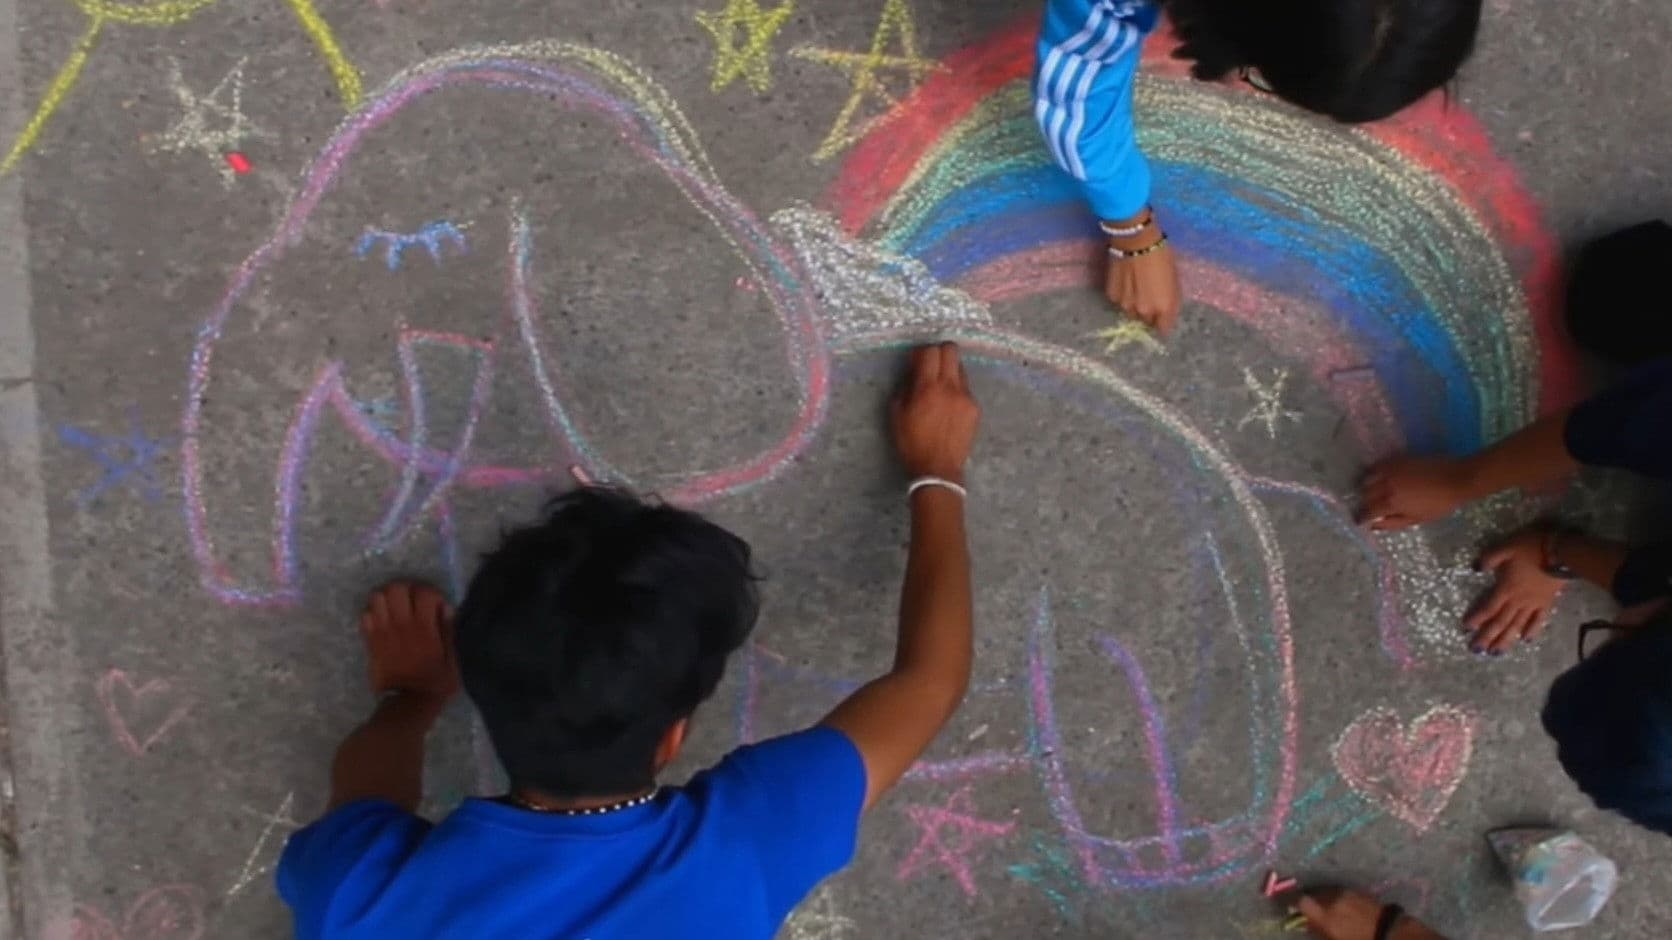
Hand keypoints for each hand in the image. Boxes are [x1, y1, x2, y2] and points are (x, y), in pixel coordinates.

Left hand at [361, 582, 459, 705]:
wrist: (408, 703)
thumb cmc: (436, 682)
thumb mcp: (454, 658)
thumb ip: (450, 631)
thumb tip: (446, 608)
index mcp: (424, 628)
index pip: (424, 592)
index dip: (431, 594)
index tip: (435, 606)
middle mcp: (402, 624)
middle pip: (396, 588)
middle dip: (406, 591)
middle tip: (412, 603)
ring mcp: (383, 631)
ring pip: (377, 598)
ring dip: (387, 600)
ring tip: (396, 610)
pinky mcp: (371, 640)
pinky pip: (365, 616)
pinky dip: (373, 614)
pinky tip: (383, 623)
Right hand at [892, 343, 979, 483]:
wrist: (938, 469)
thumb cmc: (911, 443)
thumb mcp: (896, 413)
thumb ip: (905, 387)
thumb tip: (914, 371)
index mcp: (928, 388)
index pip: (930, 351)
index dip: (920, 352)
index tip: (915, 362)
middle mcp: (950, 387)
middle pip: (950, 350)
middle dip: (939, 352)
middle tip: (930, 366)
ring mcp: (966, 397)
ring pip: (960, 368)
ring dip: (948, 371)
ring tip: (939, 389)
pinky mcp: (975, 408)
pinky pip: (965, 388)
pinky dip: (956, 390)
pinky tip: (949, 406)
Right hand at [1104, 240, 1180, 335]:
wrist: (1135, 241)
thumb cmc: (1161, 255)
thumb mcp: (1174, 277)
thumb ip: (1171, 298)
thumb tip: (1166, 311)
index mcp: (1163, 307)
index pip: (1163, 328)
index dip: (1164, 322)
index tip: (1163, 315)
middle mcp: (1144, 311)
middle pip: (1146, 321)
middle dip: (1149, 313)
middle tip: (1150, 296)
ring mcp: (1126, 305)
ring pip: (1131, 312)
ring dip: (1135, 305)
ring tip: (1136, 287)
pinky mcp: (1112, 296)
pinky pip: (1120, 302)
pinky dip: (1123, 296)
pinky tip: (1125, 281)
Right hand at [1293, 889, 1387, 939]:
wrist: (1390, 933)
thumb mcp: (1334, 939)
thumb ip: (1317, 930)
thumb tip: (1306, 922)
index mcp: (1325, 915)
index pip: (1300, 900)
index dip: (1291, 901)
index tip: (1288, 904)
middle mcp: (1332, 899)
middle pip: (1312, 892)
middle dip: (1307, 898)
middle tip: (1305, 906)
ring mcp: (1345, 893)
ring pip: (1325, 890)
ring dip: (1320, 896)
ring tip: (1322, 905)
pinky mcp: (1356, 891)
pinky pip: (1338, 890)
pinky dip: (1334, 895)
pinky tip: (1338, 904)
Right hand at [1358, 456, 1472, 529]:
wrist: (1456, 479)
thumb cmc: (1439, 504)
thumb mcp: (1418, 519)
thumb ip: (1393, 523)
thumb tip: (1373, 526)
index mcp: (1392, 503)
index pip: (1368, 511)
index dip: (1360, 517)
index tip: (1358, 520)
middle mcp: (1387, 486)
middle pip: (1365, 494)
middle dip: (1364, 501)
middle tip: (1367, 505)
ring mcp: (1391, 471)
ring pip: (1368, 478)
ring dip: (1366, 485)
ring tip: (1369, 490)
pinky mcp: (1397, 459)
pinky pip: (1377, 465)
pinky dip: (1373, 471)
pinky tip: (1377, 475)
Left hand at [1466, 528, 1563, 653]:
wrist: (1562, 550)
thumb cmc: (1531, 547)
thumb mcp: (1504, 547)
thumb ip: (1489, 559)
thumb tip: (1475, 568)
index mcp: (1505, 588)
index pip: (1488, 608)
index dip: (1477, 619)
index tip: (1466, 629)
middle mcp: (1518, 601)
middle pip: (1500, 622)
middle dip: (1487, 637)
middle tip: (1476, 650)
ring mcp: (1533, 604)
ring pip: (1517, 626)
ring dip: (1506, 640)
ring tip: (1496, 653)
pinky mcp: (1547, 603)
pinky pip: (1539, 621)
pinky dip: (1532, 631)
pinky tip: (1526, 640)